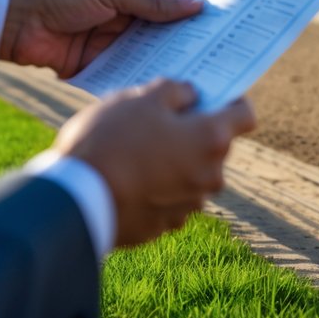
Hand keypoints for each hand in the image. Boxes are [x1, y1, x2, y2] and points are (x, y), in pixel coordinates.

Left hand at [0, 0, 203, 77]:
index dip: (194, 11)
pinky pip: (129, 74)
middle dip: (187, 41)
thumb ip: (152, 4)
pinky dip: (143, 80)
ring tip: (197, 74)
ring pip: (150, 55)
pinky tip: (164, 89)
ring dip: (168, 63)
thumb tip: (195, 4)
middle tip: (217, 53)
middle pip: (165, 32)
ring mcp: (116, 45)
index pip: (172, 2)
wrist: (17, 25)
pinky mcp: (102, 67)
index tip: (222, 22)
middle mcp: (128, 20)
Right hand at [49, 79, 257, 246]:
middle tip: (156, 122)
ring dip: (174, 164)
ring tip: (134, 153)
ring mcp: (188, 205)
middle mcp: (210, 176)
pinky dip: (155, 190)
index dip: (229, 102)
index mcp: (212, 139)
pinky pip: (167, 200)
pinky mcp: (163, 227)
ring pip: (190, 175)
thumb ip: (175, 90)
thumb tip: (190, 94)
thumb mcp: (141, 98)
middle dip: (192, 133)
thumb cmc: (111, 140)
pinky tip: (126, 181)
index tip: (208, 98)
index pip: (244, 115)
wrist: (74, 200)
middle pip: (214, 146)